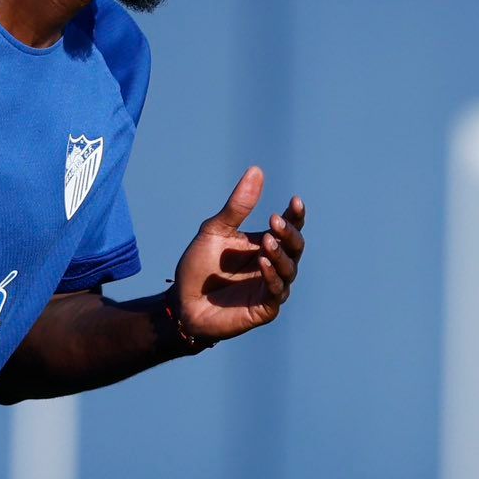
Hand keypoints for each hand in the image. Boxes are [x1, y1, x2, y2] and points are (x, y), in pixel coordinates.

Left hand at [170, 166, 304, 344]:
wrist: (182, 302)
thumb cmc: (200, 266)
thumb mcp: (216, 230)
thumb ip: (237, 206)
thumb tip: (256, 170)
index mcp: (264, 244)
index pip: (289, 227)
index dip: (296, 215)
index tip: (295, 201)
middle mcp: (273, 265)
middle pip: (296, 247)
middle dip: (289, 234)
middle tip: (274, 221)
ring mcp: (270, 287)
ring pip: (290, 269)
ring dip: (280, 254)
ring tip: (266, 242)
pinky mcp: (265, 308)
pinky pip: (276, 291)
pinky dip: (272, 276)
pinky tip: (262, 262)